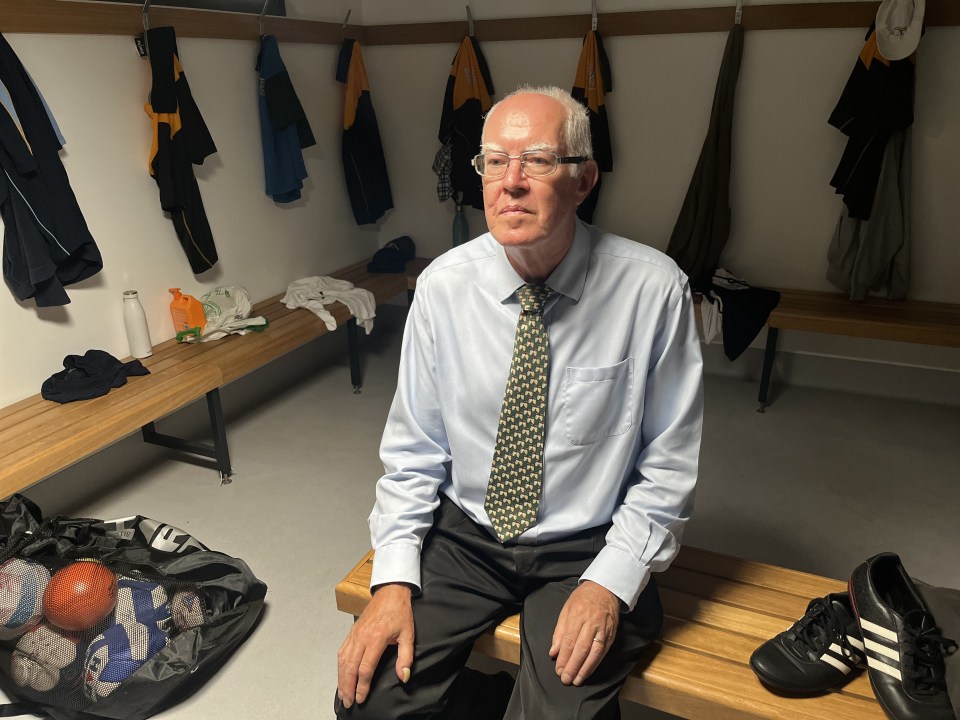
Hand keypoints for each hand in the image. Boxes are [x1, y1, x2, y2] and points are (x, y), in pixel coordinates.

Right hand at [337, 583, 414, 707]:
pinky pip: (342, 652)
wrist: (390, 592)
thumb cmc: (400, 612)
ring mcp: (355, 634)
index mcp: (376, 638)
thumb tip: (403, 676)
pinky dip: (339, 666)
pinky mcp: (352, 632)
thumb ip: (405, 657)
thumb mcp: (408, 634)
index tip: (361, 698)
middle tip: (348, 702)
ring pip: (343, 661)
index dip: (362, 686)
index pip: (365, 668)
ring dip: (341, 679)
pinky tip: (340, 676)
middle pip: (350, 667)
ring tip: (342, 694)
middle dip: (348, 687)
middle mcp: (362, 637)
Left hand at [548, 581, 619, 686]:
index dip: (563, 658)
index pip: (569, 641)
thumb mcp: (566, 609)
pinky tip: (589, 671)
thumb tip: (554, 652)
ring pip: (594, 652)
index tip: (558, 669)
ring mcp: (603, 629)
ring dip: (585, 669)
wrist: (605, 589)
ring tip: (577, 680)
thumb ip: (559, 631)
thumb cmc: (583, 598)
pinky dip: (595, 663)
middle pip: (581, 648)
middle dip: (573, 666)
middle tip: (565, 679)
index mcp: (577, 615)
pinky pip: (603, 652)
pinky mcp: (611, 634)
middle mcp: (591, 623)